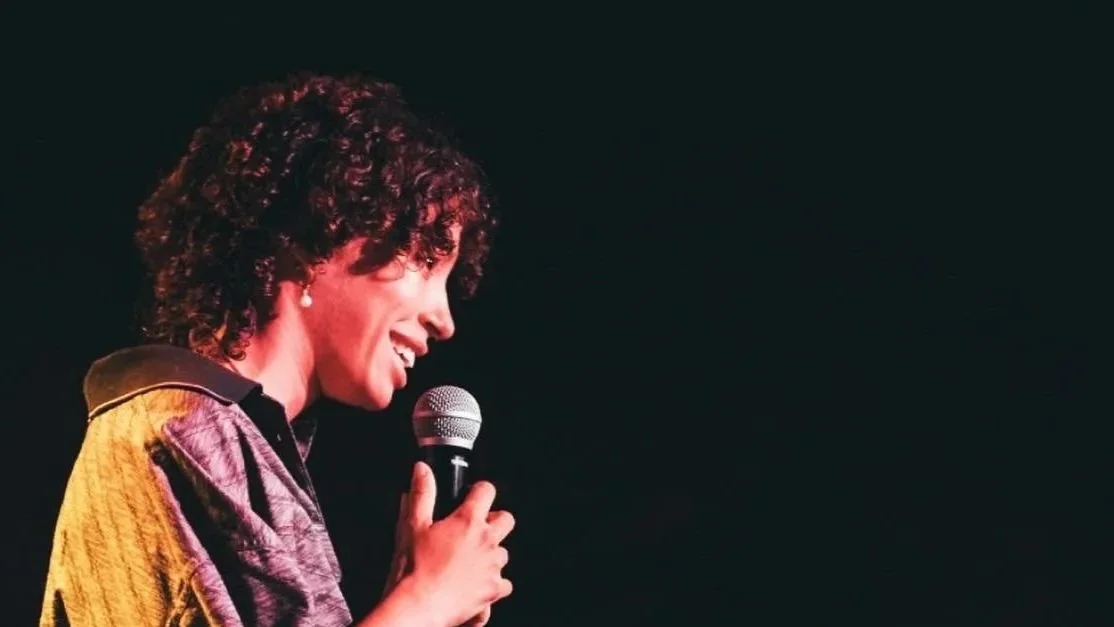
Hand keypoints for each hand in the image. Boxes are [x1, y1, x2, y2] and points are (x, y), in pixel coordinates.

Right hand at [382, 462, 513, 626]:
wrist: (419, 606)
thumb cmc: (414, 567)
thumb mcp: (413, 525)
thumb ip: (422, 494)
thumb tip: (422, 469)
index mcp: (469, 521)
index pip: (487, 491)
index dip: (479, 490)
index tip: (472, 496)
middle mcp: (487, 541)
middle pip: (506, 520)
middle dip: (494, 521)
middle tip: (475, 530)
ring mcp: (493, 566)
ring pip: (503, 552)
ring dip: (491, 554)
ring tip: (469, 562)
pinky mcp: (494, 589)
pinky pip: (504, 582)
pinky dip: (493, 583)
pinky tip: (476, 584)